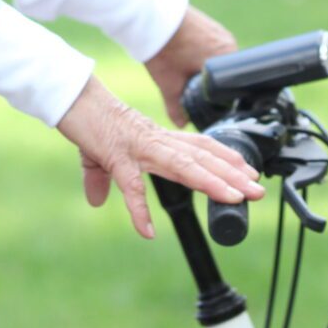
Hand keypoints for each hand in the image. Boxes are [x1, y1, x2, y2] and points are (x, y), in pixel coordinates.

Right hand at [56, 75, 263, 238]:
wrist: (69, 96)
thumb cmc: (87, 120)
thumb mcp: (98, 154)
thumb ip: (101, 178)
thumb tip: (95, 202)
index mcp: (155, 139)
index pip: (199, 147)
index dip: (225, 158)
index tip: (248, 171)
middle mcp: (155, 142)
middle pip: (201, 158)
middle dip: (231, 174)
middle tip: (258, 190)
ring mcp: (138, 148)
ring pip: (183, 166)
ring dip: (211, 182)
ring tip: (234, 197)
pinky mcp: (116, 156)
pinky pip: (131, 187)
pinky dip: (139, 209)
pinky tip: (146, 231)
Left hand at [144, 6, 238, 126]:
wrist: (148, 17)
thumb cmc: (163, 50)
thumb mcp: (169, 84)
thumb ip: (176, 107)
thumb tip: (182, 124)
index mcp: (228, 59)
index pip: (230, 85)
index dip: (217, 95)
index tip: (204, 100)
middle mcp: (230, 43)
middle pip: (223, 72)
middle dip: (208, 81)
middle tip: (189, 84)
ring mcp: (220, 31)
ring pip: (215, 58)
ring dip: (202, 65)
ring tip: (184, 67)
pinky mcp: (209, 23)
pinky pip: (209, 44)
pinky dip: (198, 52)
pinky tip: (183, 54)